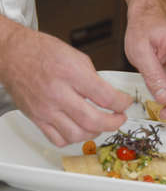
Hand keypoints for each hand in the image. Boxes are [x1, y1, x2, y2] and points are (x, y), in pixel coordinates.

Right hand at [0, 28, 132, 146]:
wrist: (13, 54)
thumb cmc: (42, 52)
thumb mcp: (77, 57)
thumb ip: (95, 78)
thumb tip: (110, 96)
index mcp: (71, 73)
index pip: (106, 97)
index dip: (123, 103)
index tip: (126, 102)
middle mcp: (58, 93)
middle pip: (94, 120)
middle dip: (114, 123)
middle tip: (119, 118)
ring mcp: (46, 109)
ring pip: (77, 134)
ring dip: (95, 132)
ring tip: (101, 124)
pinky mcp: (37, 118)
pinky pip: (59, 139)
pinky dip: (74, 138)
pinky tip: (80, 129)